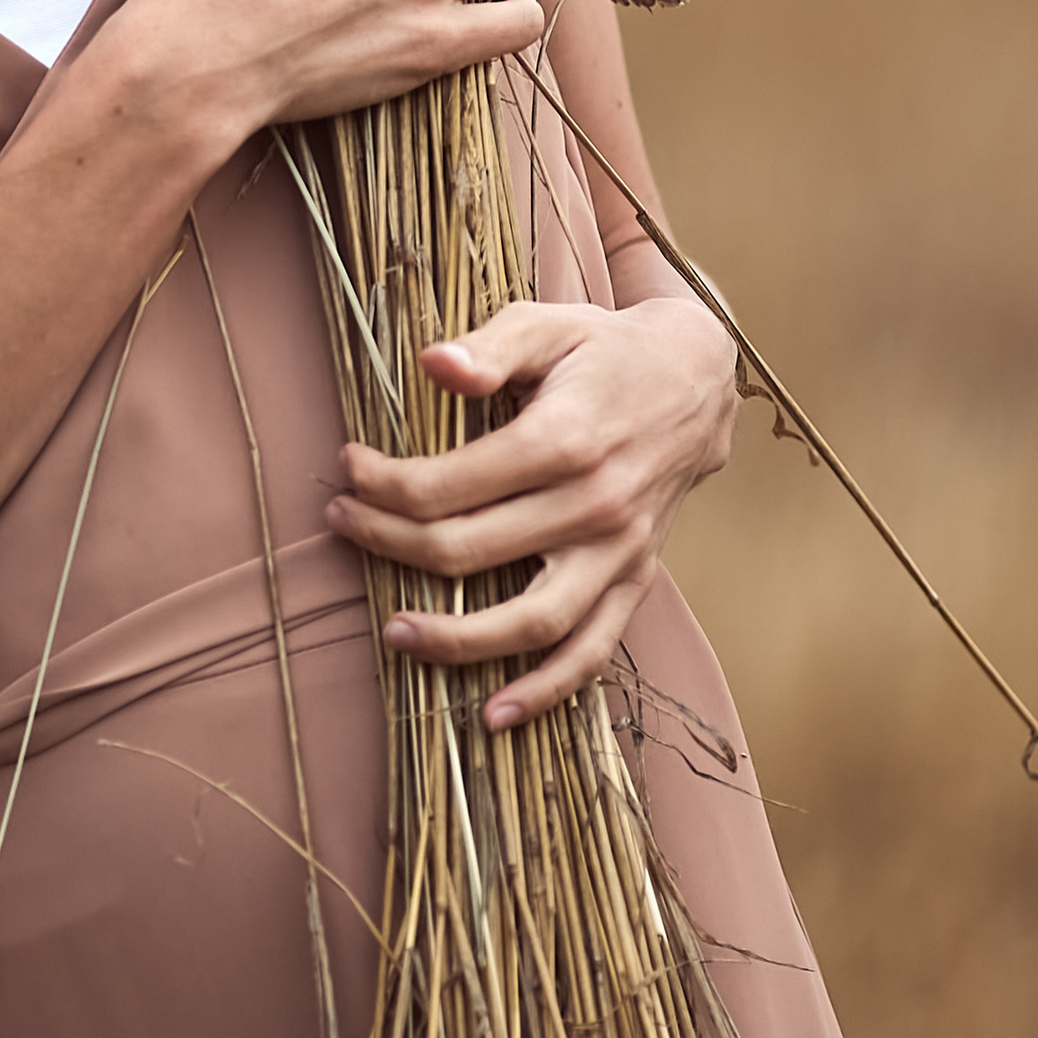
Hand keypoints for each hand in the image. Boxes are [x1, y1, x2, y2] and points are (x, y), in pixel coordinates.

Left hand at [324, 294, 738, 728]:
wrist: (697, 380)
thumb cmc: (604, 351)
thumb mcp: (548, 323)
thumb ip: (489, 347)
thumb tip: (432, 365)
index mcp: (565, 440)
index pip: (451, 486)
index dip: (385, 485)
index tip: (348, 468)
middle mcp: (596, 506)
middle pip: (472, 551)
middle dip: (390, 543)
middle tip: (341, 523)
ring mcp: (620, 552)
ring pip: (532, 620)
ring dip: (458, 639)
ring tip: (395, 634)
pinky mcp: (636, 578)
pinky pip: (594, 650)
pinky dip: (548, 690)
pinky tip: (494, 714)